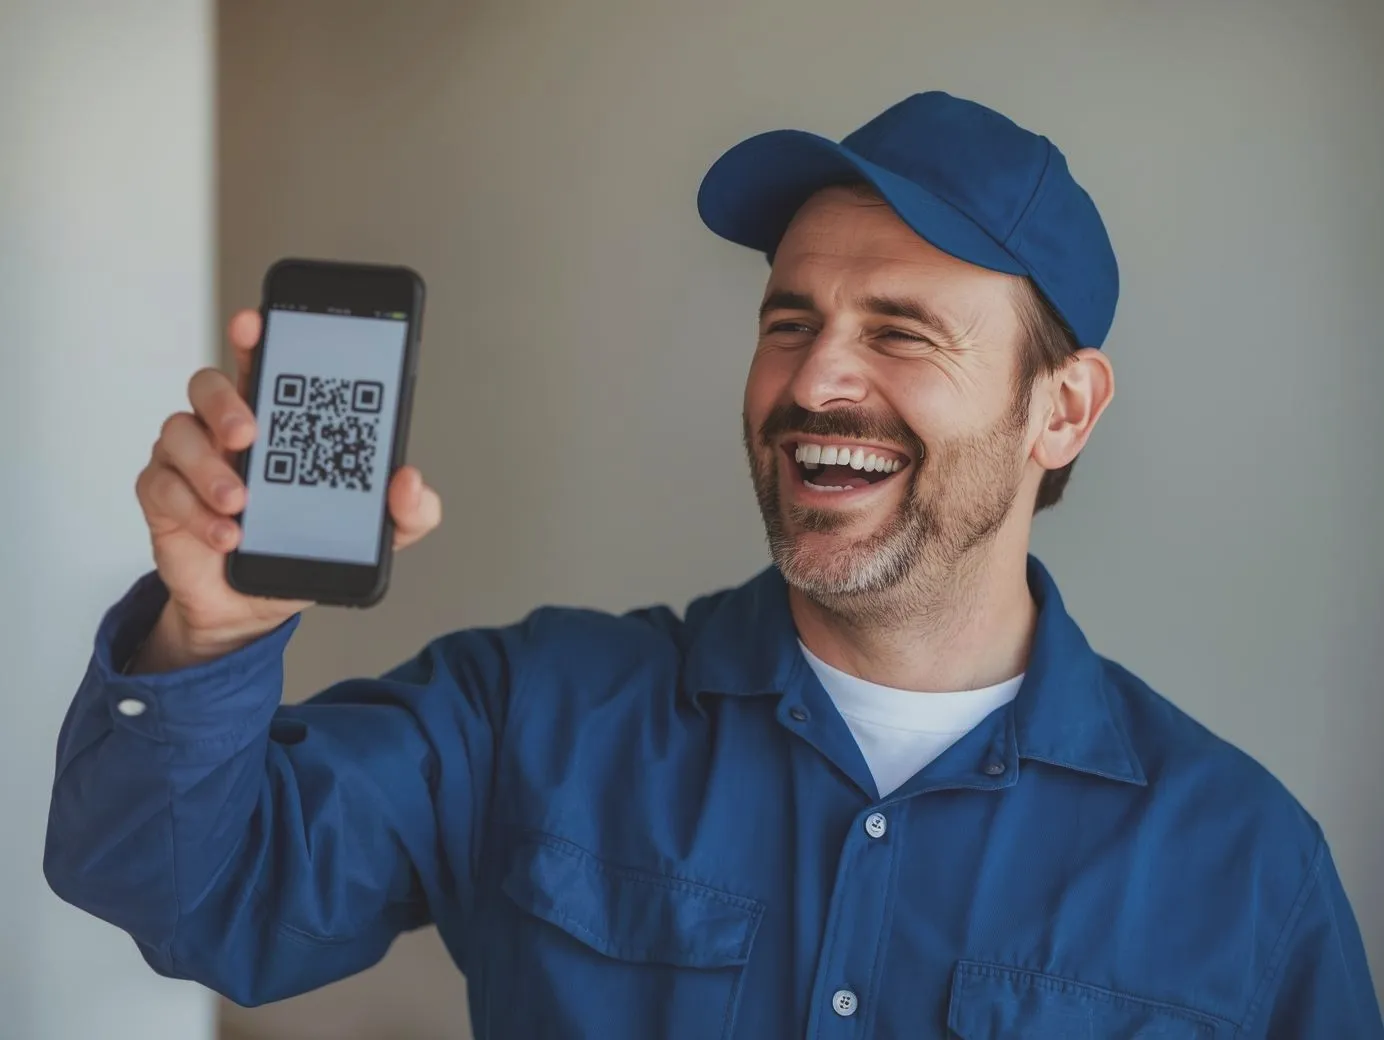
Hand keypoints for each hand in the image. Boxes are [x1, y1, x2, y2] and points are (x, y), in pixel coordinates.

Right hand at [131, 309, 441, 671]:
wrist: (251, 607)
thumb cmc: (302, 546)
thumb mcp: (373, 533)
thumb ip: (407, 510)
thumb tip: (411, 481)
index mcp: (277, 421)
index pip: (263, 363)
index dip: (255, 336)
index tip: (255, 322)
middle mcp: (226, 430)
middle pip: (209, 385)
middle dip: (226, 402)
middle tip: (251, 434)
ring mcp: (190, 459)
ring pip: (178, 432)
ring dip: (210, 468)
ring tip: (243, 503)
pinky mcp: (163, 496)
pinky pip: (164, 487)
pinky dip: (196, 512)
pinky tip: (227, 534)